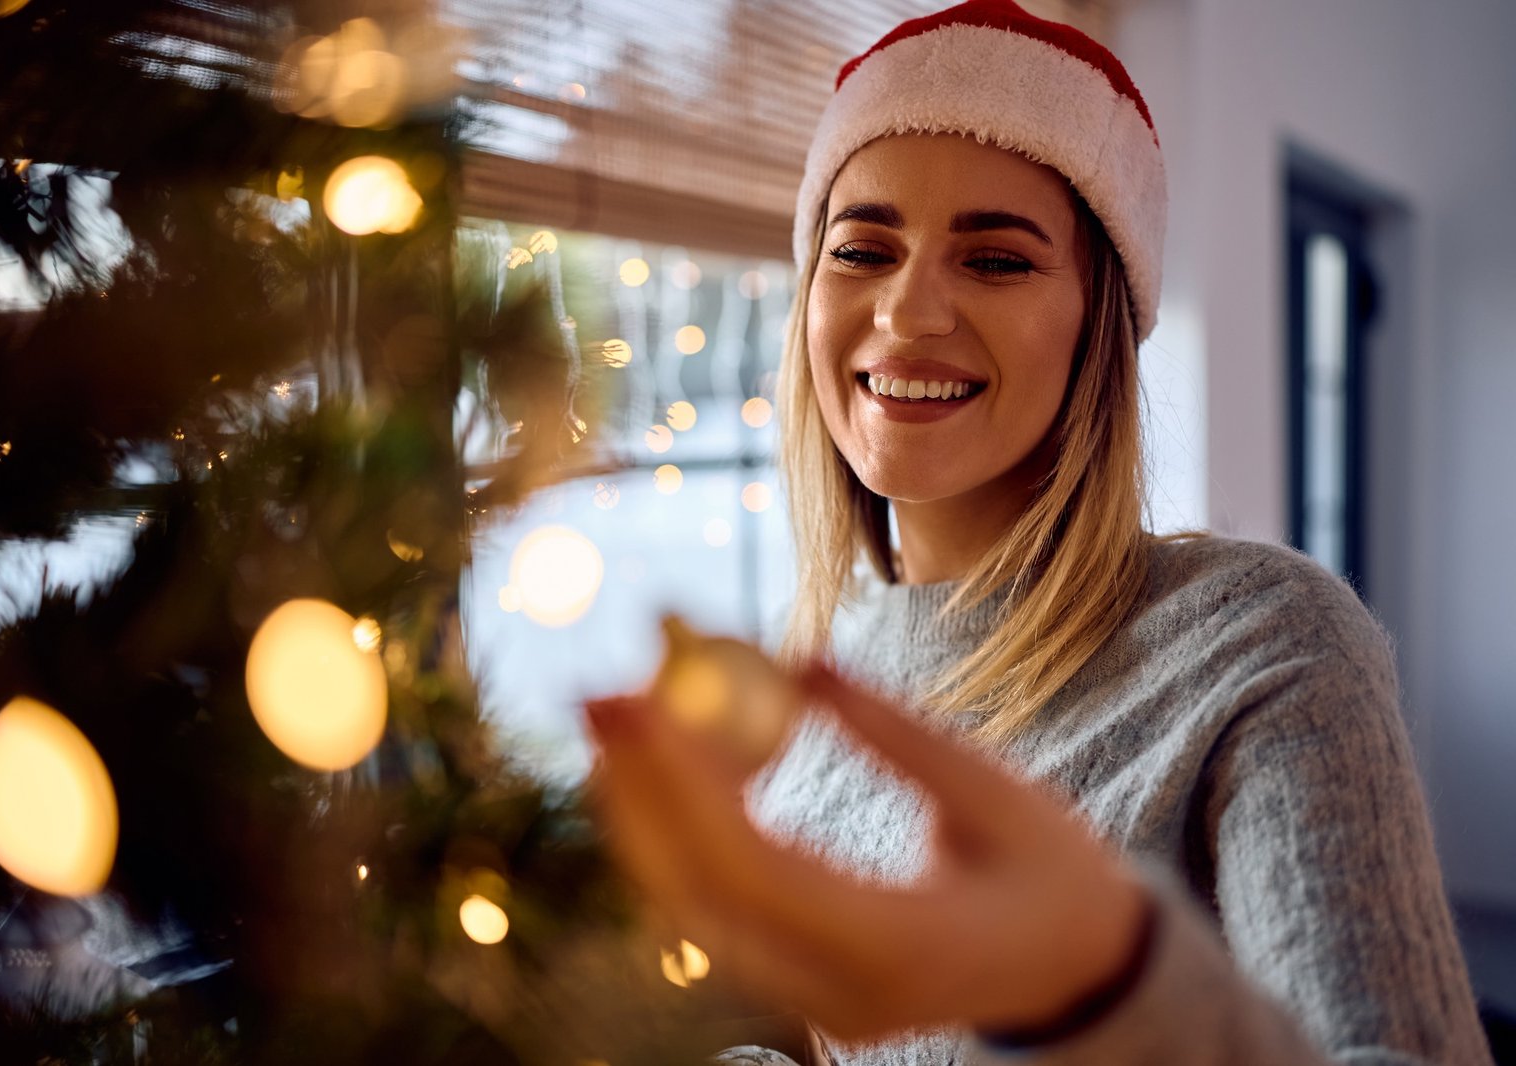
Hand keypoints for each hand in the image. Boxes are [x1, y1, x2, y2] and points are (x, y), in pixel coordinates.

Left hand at [585, 661, 1150, 1042]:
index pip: (758, 870)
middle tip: (600, 692)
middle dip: (639, 787)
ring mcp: (812, 1001)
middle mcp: (838, 992)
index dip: (685, 784)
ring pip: (692, 905)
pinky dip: (676, 832)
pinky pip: (712, 906)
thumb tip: (800, 659)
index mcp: (899, 949)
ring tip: (615, 711)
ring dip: (643, 806)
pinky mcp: (797, 983)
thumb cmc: (1052, 877)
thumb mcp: (997, 797)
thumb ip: (898, 735)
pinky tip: (657, 763)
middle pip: (701, 893)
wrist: (1078, 974)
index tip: (643, 699)